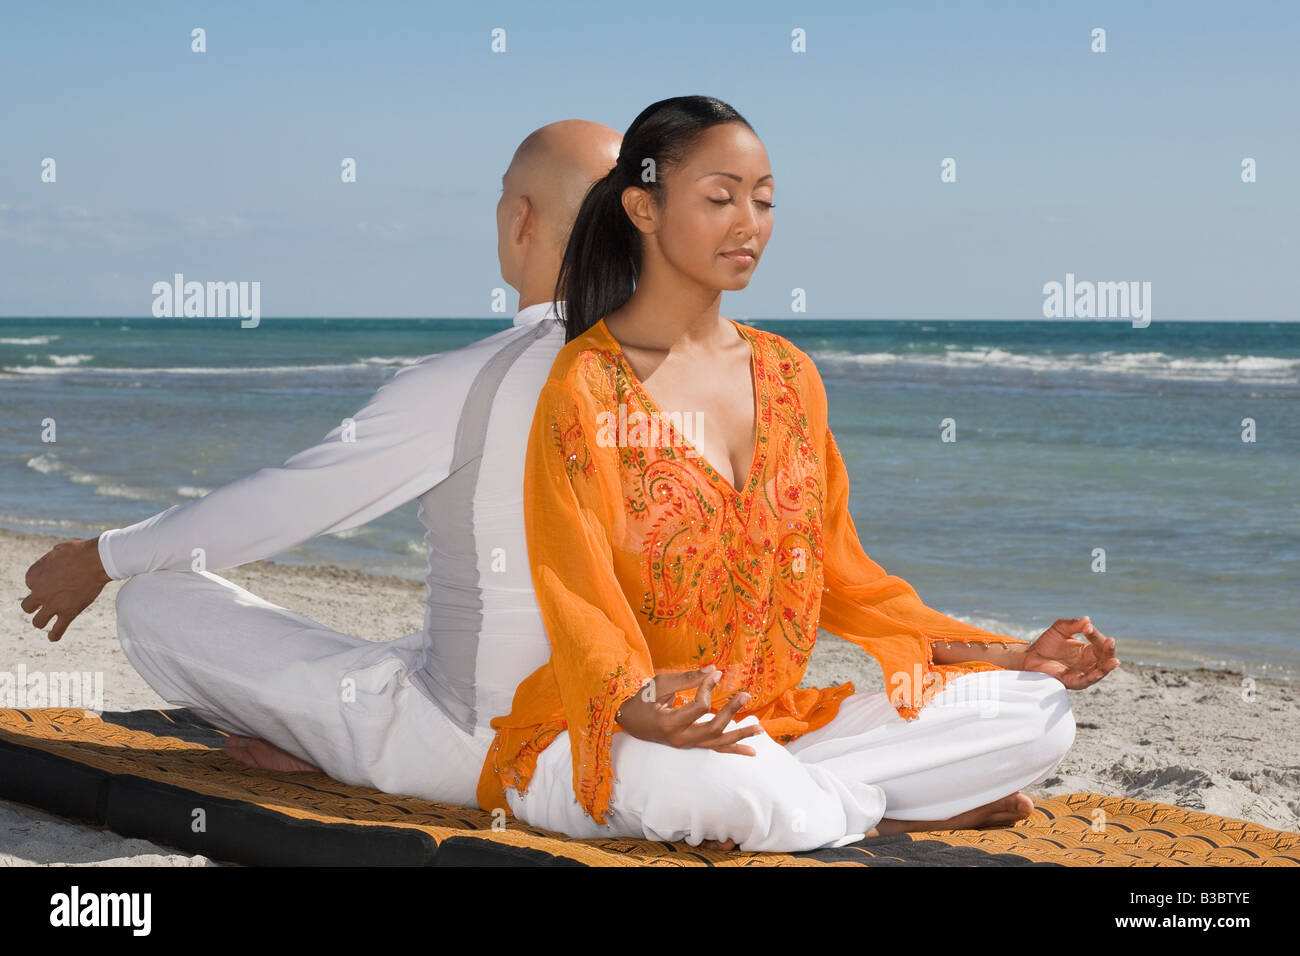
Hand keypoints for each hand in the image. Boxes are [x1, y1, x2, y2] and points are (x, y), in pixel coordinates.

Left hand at [19, 536, 111, 641]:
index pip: (30, 584)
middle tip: (47, 601)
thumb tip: (54, 565)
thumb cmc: (79, 552)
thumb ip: (50, 561)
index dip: (42, 582)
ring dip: (41, 621)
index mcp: (33, 576)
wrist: (96, 560)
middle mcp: (39, 593)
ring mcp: (53, 605)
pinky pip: (57, 630)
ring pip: (38, 622)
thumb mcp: (58, 551)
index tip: (54, 579)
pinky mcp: (69, 613)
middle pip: (28, 606)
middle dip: (36, 605)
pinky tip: (53, 637)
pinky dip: (54, 635)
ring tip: (47, 619)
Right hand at [614, 664, 761, 755]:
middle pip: (713, 729)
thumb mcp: (660, 684)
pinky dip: (734, 749)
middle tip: (745, 695)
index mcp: (669, 723)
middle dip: (731, 712)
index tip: (715, 674)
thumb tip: (714, 670)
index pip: (699, 707)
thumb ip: (687, 678)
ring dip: (740, 735)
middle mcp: (679, 739)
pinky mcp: (691, 745)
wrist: (631, 721)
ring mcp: (686, 745)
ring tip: (760, 729)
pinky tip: (752, 751)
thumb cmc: (643, 700)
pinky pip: (715, 750)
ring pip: (718, 743)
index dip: (708, 689)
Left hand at [1021, 616, 1118, 688]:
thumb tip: (1087, 619)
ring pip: (1100, 671)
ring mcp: (1082, 672)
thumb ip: (1073, 624)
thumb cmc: (1047, 643)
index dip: (1095, 634)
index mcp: (1089, 649)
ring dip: (1107, 666)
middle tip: (1110, 641)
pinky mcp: (1073, 681)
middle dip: (1109, 650)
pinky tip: (1099, 672)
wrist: (1030, 656)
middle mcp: (1089, 662)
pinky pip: (1086, 680)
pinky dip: (1094, 677)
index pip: (1098, 642)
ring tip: (1114, 660)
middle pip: (1105, 657)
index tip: (1087, 627)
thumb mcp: (1060, 629)